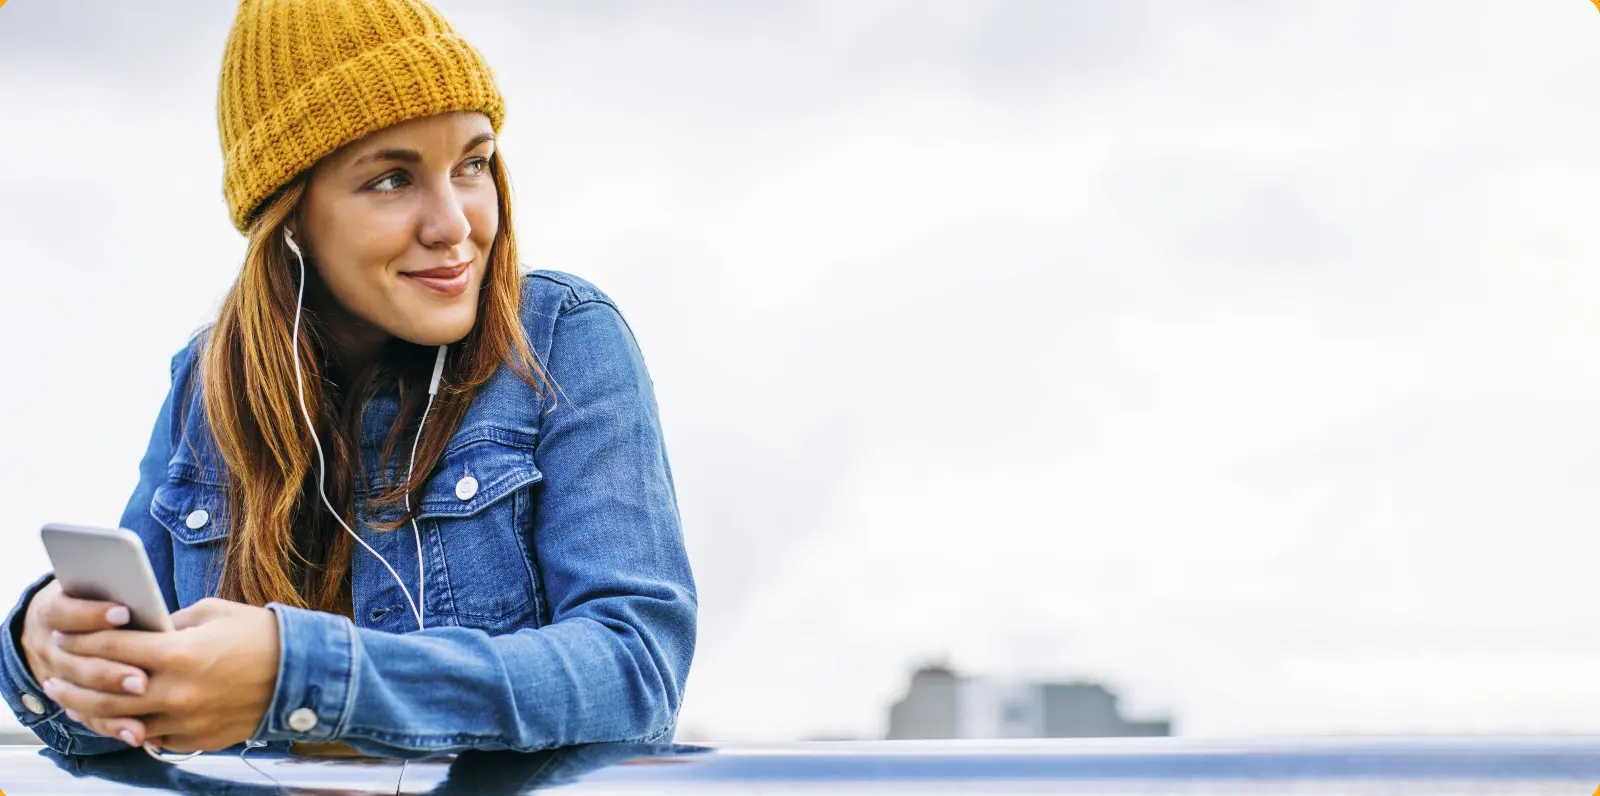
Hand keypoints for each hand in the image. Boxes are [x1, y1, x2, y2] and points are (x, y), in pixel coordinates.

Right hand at [20, 580, 150, 745]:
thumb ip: (123, 593)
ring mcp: (58, 677)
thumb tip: (156, 614)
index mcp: (53, 612)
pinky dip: (112, 726)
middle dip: (108, 673)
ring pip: (81, 698)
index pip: (63, 614)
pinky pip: (89, 719)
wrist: (59, 626)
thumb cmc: (99, 597)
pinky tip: (137, 732)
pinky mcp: (73, 699)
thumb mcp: (102, 586)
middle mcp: (50, 648)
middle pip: (74, 665)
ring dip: (112, 706)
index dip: (91, 615)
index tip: (123, 613)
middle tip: (141, 679)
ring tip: (146, 711)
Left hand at [45, 598, 279, 752]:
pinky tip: (119, 719)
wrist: (303, 673)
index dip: (83, 641)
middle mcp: (178, 692)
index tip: (67, 636)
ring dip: (93, 712)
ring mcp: (187, 720)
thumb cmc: (260, 635)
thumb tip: (138, 630)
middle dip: (73, 682)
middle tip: (56, 676)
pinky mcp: (197, 739)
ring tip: (74, 703)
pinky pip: (152, 739)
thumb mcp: (213, 613)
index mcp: (181, 653)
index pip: (113, 647)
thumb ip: (170, 623)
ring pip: (122, 722)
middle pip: (106, 692)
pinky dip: (132, 729)